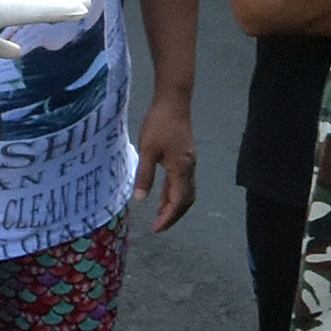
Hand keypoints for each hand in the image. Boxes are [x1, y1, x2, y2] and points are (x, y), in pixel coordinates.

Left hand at [134, 98, 196, 232]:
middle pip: (186, 200)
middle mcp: (189, 168)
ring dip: (174, 205)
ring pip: (186, 191)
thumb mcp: (147, 150)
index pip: (178, 202)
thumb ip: (145, 175)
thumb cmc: (159, 123)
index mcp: (181, 169)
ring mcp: (189, 162)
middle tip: (159, 227)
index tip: (156, 229)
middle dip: (173, 215)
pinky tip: (163, 195)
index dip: (168, 217)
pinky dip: (174, 193)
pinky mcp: (185, 156)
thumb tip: (140, 199)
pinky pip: (182, 181)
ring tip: (159, 215)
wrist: (174, 101)